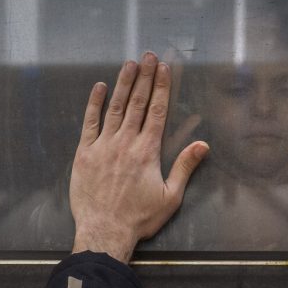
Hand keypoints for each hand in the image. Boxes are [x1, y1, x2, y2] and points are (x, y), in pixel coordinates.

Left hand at [69, 53, 208, 262]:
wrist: (104, 231)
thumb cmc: (139, 218)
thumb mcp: (170, 197)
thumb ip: (185, 167)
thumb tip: (203, 145)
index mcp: (147, 151)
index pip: (156, 111)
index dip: (161, 87)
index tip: (164, 68)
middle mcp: (125, 142)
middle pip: (137, 103)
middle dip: (144, 77)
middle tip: (148, 56)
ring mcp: (103, 146)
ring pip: (115, 108)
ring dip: (123, 84)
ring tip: (130, 64)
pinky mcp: (84, 153)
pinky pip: (90, 123)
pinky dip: (95, 104)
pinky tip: (99, 87)